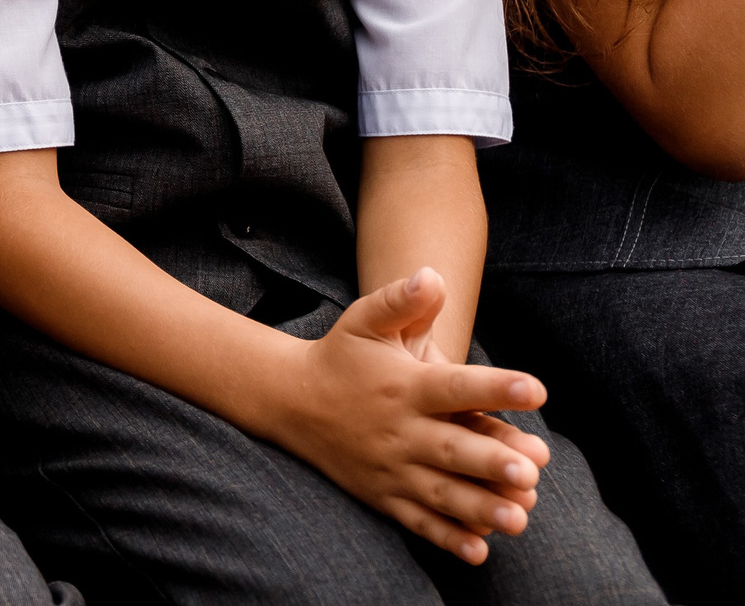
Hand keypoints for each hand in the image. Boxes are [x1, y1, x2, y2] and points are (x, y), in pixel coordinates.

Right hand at [272, 268, 547, 563]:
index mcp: (404, 386)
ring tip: (519, 517)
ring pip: (441, 493)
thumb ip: (400, 300)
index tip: (535, 388)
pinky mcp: (383, 495)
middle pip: (451, 448)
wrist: (290, 400)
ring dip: (480, 507)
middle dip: (490, 460)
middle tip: (530, 468)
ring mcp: (390, 467)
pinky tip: (480, 550)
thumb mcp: (364, 320)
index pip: (455, 386)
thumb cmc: (341, 356)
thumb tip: (433, 275)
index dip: (494, 386)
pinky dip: (446, 538)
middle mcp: (400, 430)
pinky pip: (417, 522)